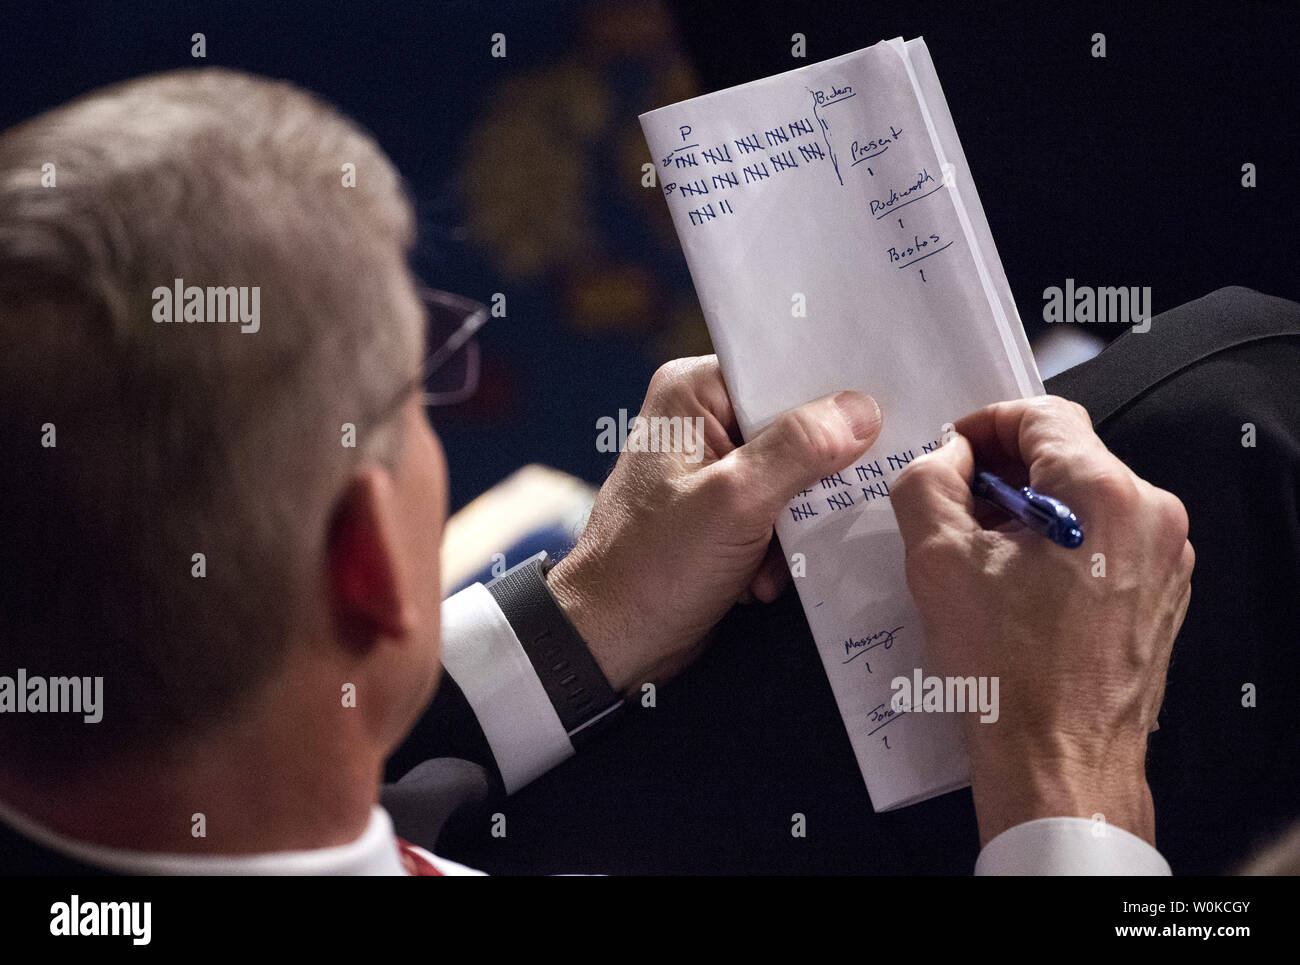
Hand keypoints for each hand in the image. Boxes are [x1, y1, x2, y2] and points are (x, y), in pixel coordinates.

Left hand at [547, 355, 881, 694]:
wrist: (611, 641)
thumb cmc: (653, 567)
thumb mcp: (734, 502)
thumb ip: (799, 450)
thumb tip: (864, 409)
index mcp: (694, 391)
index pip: (785, 370)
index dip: (835, 394)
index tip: (886, 417)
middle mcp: (703, 419)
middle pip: (798, 423)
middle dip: (822, 471)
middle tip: (837, 502)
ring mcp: (715, 467)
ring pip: (798, 474)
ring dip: (802, 521)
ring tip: (779, 557)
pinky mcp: (725, 511)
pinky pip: (783, 511)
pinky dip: (784, 547)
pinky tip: (762, 578)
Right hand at [890, 396, 1192, 845]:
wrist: (1059, 765)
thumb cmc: (1005, 674)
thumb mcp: (937, 560)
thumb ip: (926, 482)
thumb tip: (944, 458)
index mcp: (1105, 495)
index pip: (1042, 415)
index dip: (984, 424)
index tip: (950, 453)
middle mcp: (1151, 516)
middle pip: (1067, 455)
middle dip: (1004, 471)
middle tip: (955, 507)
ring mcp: (1166, 558)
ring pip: (1087, 498)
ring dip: (1031, 509)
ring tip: (983, 554)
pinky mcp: (1161, 594)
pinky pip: (1106, 539)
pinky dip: (1060, 544)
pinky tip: (1018, 585)